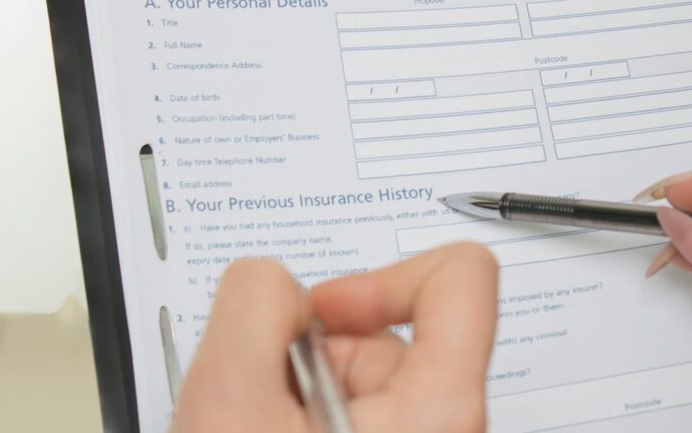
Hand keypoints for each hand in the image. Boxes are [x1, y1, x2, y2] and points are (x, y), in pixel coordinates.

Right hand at [172, 242, 497, 432]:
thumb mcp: (229, 402)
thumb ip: (253, 303)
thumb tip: (268, 282)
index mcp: (440, 408)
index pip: (462, 276)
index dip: (381, 274)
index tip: (325, 306)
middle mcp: (445, 425)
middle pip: (389, 328)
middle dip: (310, 348)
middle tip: (260, 400)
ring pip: (359, 375)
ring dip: (294, 389)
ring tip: (256, 427)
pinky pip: (348, 410)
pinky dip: (297, 415)